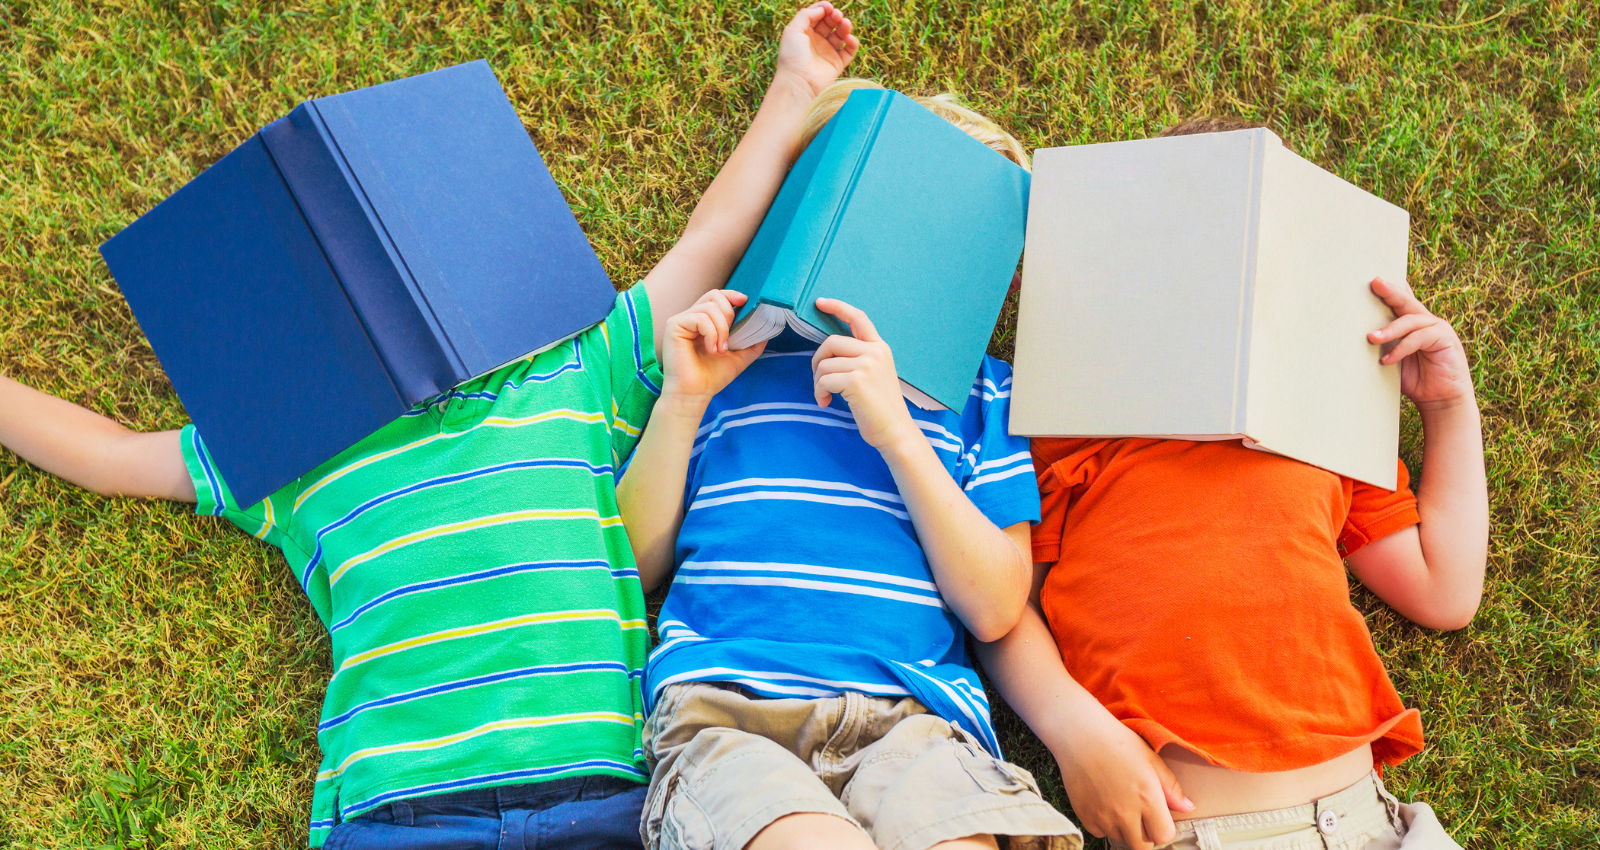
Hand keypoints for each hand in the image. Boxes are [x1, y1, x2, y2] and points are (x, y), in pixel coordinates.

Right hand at [662, 290, 765, 406]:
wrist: (695, 394)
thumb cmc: (711, 377)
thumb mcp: (738, 358)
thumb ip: (751, 344)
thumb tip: (767, 330)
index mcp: (703, 322)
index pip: (716, 296)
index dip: (731, 295)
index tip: (744, 301)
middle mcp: (690, 318)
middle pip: (714, 295)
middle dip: (729, 314)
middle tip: (729, 339)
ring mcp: (681, 321)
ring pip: (709, 307)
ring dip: (722, 329)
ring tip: (720, 350)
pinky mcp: (674, 326)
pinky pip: (700, 318)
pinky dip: (711, 333)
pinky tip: (711, 349)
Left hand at [774, 2, 858, 97]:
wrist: (799, 83)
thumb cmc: (792, 57)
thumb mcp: (793, 30)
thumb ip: (806, 15)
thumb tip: (822, 9)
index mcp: (804, 33)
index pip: (817, 16)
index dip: (823, 9)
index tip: (829, 7)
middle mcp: (816, 42)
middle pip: (830, 23)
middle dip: (835, 17)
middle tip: (837, 15)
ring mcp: (827, 53)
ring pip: (840, 35)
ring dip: (845, 27)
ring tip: (845, 24)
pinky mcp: (837, 64)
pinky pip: (849, 50)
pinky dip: (852, 43)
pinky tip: (849, 39)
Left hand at [810, 298, 917, 449]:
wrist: (895, 431)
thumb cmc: (880, 408)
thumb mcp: (875, 374)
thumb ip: (858, 358)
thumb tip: (827, 351)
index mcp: (880, 348)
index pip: (858, 318)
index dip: (837, 307)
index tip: (820, 301)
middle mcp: (875, 352)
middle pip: (831, 342)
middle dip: (818, 361)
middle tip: (820, 381)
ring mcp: (866, 365)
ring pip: (825, 363)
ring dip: (818, 382)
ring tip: (826, 396)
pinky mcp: (856, 380)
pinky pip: (824, 380)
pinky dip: (819, 392)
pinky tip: (826, 402)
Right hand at [1052, 713, 1192, 849]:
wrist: (1078, 734)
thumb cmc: (1117, 742)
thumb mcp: (1151, 759)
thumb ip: (1171, 787)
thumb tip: (1188, 807)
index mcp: (1147, 798)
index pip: (1164, 836)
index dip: (1163, 828)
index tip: (1158, 816)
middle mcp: (1125, 813)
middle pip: (1142, 846)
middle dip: (1145, 835)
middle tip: (1140, 814)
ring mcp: (1103, 817)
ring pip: (1121, 838)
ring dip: (1124, 828)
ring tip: (1119, 801)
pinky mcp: (1085, 817)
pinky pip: (1100, 832)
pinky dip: (1104, 823)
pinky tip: (1103, 801)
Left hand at [1366, 277, 1474, 409]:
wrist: (1441, 399)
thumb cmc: (1414, 379)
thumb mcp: (1392, 359)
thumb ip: (1381, 346)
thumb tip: (1353, 338)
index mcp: (1411, 322)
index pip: (1400, 300)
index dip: (1389, 287)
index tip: (1372, 277)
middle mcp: (1424, 320)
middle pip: (1406, 301)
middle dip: (1390, 291)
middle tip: (1374, 282)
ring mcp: (1436, 328)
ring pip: (1410, 320)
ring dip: (1389, 329)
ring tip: (1371, 338)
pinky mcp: (1445, 339)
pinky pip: (1419, 338)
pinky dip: (1401, 348)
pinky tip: (1387, 359)